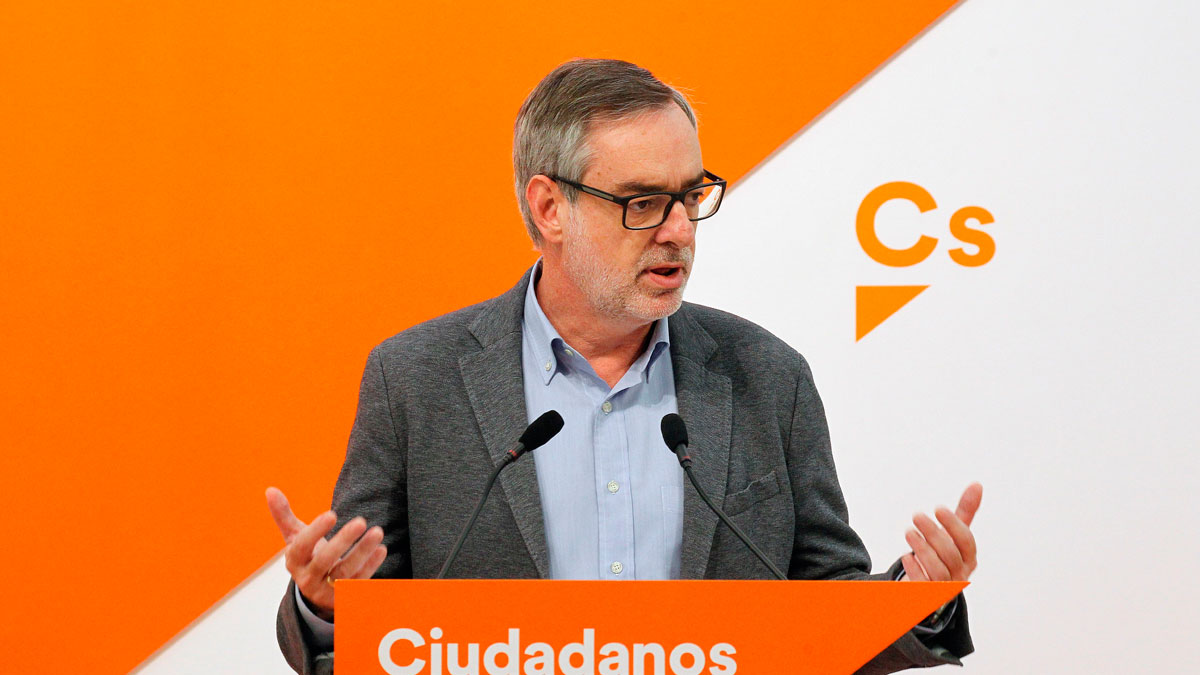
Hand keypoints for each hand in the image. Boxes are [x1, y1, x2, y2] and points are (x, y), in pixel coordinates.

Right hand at [265, 486, 386, 620]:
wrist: (317, 592)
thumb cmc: (308, 556)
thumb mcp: (295, 538)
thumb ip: (284, 516)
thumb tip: (270, 489)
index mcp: (295, 561)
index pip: (302, 547)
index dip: (315, 531)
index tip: (332, 514)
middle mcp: (308, 579)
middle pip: (324, 561)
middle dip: (343, 541)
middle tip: (361, 521)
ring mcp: (327, 591)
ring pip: (345, 572)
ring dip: (362, 552)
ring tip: (377, 532)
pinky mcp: (345, 598)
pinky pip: (359, 583)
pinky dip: (371, 565)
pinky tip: (381, 549)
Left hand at [901, 482, 981, 581]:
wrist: (927, 587)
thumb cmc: (942, 556)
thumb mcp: (953, 534)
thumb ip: (964, 512)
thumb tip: (977, 485)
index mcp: (968, 558)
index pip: (966, 541)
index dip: (953, 524)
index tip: (938, 508)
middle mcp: (959, 574)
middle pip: (950, 554)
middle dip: (933, 533)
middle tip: (917, 516)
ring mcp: (944, 588)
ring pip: (938, 570)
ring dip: (922, 549)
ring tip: (909, 532)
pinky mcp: (927, 597)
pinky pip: (924, 586)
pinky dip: (915, 570)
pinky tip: (907, 557)